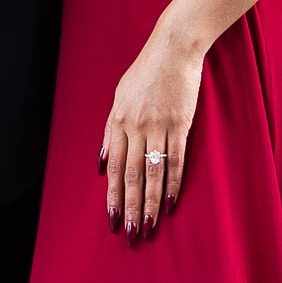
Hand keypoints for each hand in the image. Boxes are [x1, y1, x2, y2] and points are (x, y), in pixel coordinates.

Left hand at [101, 22, 203, 239]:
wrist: (173, 47)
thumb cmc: (146, 72)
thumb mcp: (119, 97)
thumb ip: (110, 131)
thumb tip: (100, 164)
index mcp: (117, 121)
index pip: (113, 167)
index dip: (112, 196)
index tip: (111, 220)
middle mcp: (135, 126)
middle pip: (130, 175)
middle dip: (129, 208)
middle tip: (129, 235)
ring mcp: (158, 125)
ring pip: (152, 173)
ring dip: (149, 203)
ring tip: (148, 227)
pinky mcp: (180, 123)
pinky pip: (176, 160)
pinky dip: (172, 184)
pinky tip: (170, 203)